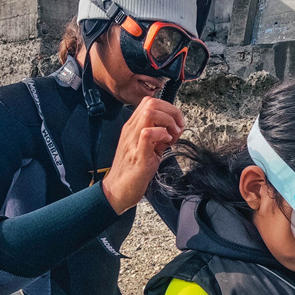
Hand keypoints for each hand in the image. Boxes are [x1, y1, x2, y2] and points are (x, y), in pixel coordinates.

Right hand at [101, 97, 185, 213]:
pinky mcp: (138, 155)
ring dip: (168, 121)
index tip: (176, 123)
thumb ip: (158, 136)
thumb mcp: (147, 148)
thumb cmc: (132, 172)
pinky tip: (165, 144)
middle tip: (177, 128)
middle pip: (151, 103)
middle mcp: (131, 131)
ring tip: (171, 136)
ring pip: (150, 113)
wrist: (116, 191)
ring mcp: (133, 141)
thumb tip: (174, 129)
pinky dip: (162, 134)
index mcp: (132, 128)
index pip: (150, 102)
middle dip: (171, 112)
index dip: (168, 108)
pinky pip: (148, 133)